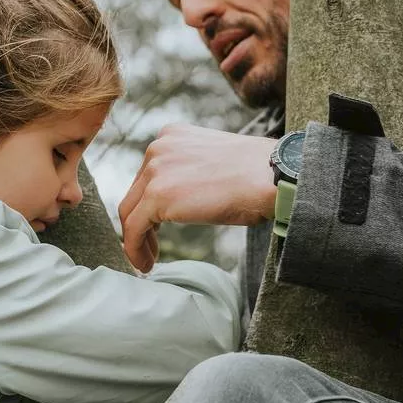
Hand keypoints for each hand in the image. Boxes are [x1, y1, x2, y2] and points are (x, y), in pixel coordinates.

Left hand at [119, 124, 277, 271]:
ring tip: (147, 260)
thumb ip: (191, 174)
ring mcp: (155, 170)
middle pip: (136, 193)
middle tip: (150, 247)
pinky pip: (134, 228)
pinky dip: (135, 249)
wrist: (271, 176)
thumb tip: (184, 200)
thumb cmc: (257, 175)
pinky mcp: (158, 195)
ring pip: (130, 211)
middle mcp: (158, 148)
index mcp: (172, 137)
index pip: (149, 175)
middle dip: (141, 222)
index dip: (150, 204)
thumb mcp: (215, 164)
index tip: (156, 226)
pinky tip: (145, 265)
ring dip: (137, 239)